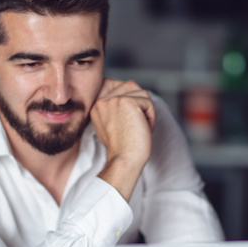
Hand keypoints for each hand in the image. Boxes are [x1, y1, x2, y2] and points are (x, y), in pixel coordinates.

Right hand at [92, 78, 155, 200]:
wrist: (124, 160)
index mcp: (96, 105)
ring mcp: (114, 100)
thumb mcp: (109, 124)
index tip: (131, 117)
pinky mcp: (128, 103)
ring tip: (140, 126)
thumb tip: (128, 93)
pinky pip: (148, 102)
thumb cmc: (121, 147)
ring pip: (141, 93)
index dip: (129, 97)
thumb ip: (113, 108)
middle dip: (139, 103)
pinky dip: (151, 116)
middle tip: (137, 124)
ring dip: (146, 110)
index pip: (116, 86)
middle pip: (130, 87)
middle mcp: (102, 101)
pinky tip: (144, 129)